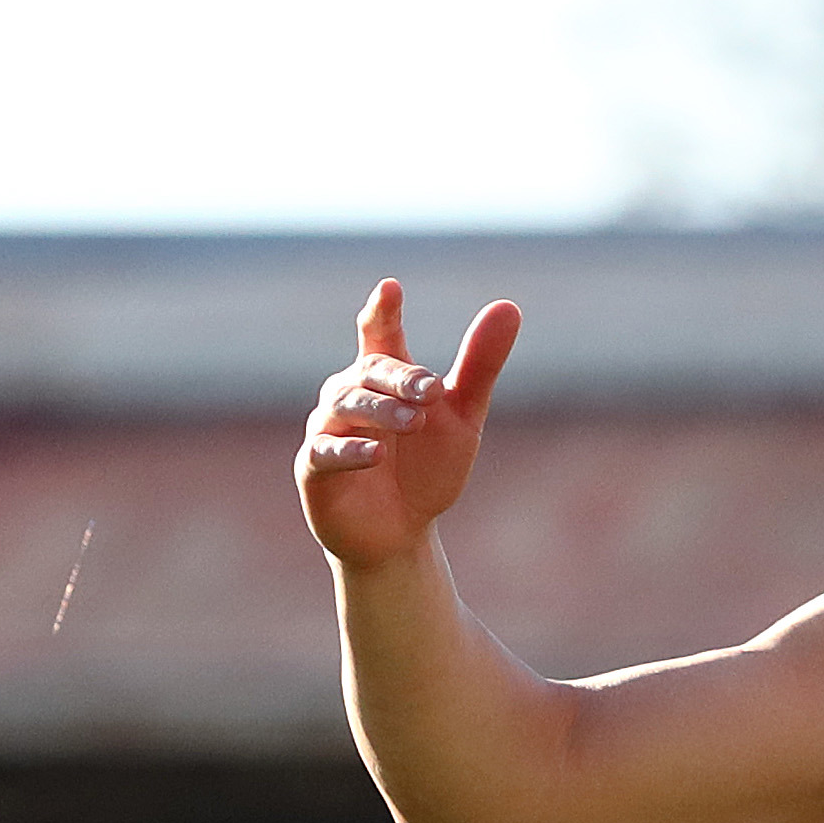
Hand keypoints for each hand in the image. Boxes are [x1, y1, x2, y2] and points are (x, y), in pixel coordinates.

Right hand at [297, 277, 521, 569]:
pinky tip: (377, 453)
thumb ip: (480, 364)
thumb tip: (509, 306)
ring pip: (344, 405)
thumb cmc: (427, 468)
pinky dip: (349, 450)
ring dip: (380, 410)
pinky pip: (324, 452)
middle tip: (432, 390)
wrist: (402, 534)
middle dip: (398, 377)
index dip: (383, 311)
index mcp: (383, 378)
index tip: (391, 288)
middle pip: (368, 371)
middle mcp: (350, 395)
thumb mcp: (462, 417)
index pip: (379, 333)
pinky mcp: (314, 469)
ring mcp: (327, 430)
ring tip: (413, 420)